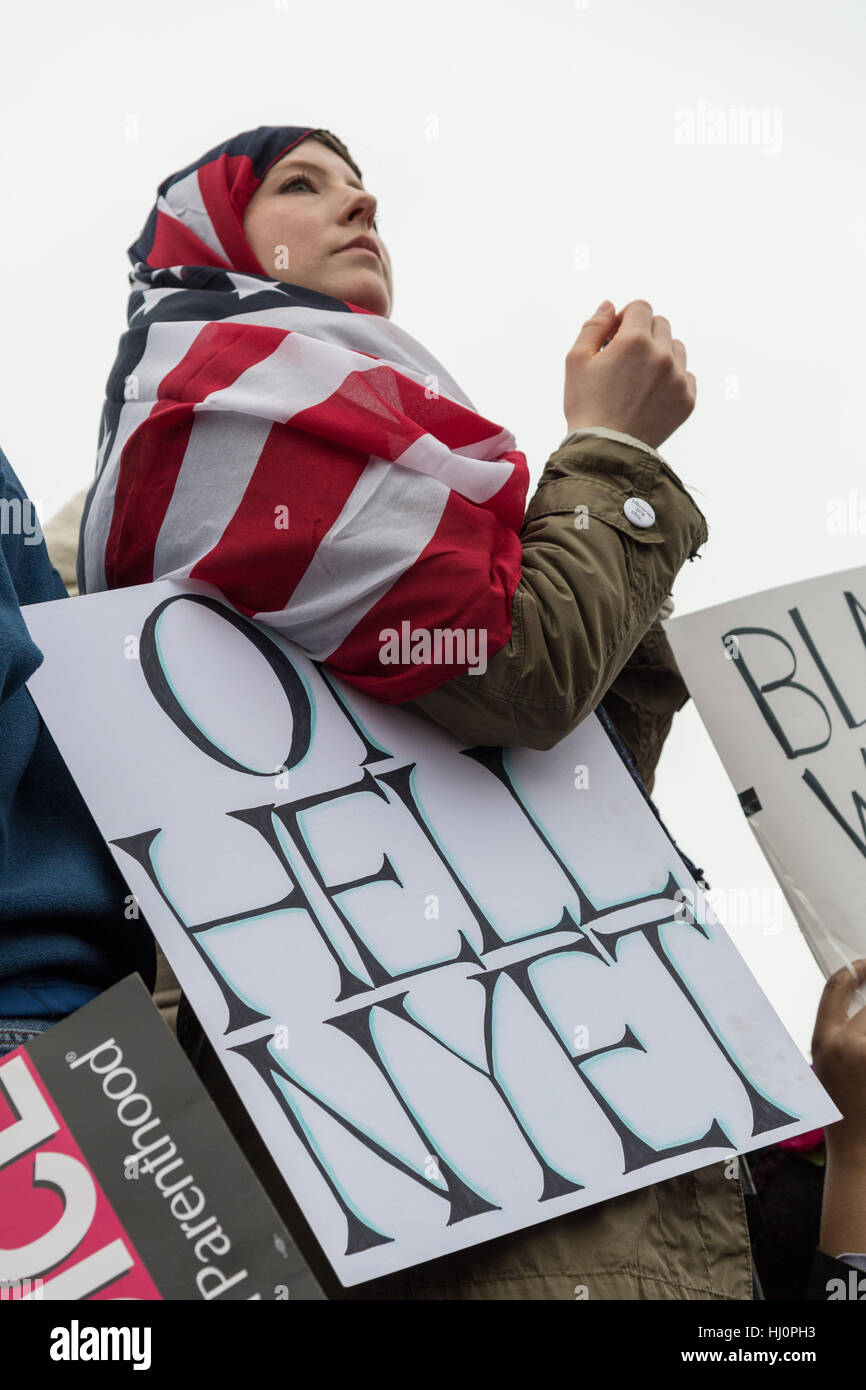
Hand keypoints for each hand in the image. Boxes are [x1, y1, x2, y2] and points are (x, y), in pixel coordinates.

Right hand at [563, 300, 695, 449]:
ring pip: (676, 348)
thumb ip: (594, 326)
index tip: (616, 337)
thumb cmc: (586, 406)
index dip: (625, 319)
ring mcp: (678, 378)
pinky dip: (672, 379)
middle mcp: (662, 355)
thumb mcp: (576, 361)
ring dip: (660, 354)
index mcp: (635, 341)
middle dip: (643, 334)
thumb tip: (610, 306)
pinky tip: (651, 394)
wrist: (606, 450)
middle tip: (626, 359)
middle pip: (660, 324)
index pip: (641, 308)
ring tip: (640, 378)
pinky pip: (686, 375)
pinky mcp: (687, 399)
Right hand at [812, 958, 865, 1155]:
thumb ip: (840, 1027)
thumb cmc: (842, 1107)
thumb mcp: (825, 1061)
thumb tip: (863, 989)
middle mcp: (850, 1046)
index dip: (856, 967)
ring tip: (865, 1041)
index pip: (836, 985)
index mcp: (825, 1041)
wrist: (861, 1152)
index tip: (865, 965)